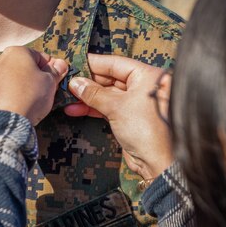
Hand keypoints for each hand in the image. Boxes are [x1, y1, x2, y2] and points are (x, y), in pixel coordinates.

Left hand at [0, 47, 68, 125]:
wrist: (6, 122)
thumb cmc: (30, 96)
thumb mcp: (50, 82)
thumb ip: (55, 71)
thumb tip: (60, 64)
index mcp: (16, 52)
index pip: (39, 56)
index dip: (50, 68)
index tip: (55, 79)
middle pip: (23, 66)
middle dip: (34, 76)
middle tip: (44, 90)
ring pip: (10, 78)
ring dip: (20, 85)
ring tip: (30, 100)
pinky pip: (1, 90)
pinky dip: (8, 95)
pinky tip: (16, 105)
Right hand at [64, 54, 173, 180]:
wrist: (158, 163)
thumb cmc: (146, 129)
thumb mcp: (116, 106)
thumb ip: (94, 93)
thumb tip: (75, 83)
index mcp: (146, 76)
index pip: (115, 64)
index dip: (93, 64)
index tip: (74, 63)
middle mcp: (142, 86)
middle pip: (110, 78)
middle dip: (87, 83)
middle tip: (67, 83)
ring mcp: (136, 103)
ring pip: (107, 94)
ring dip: (87, 97)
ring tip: (67, 99)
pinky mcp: (129, 118)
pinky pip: (108, 108)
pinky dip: (93, 108)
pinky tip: (75, 109)